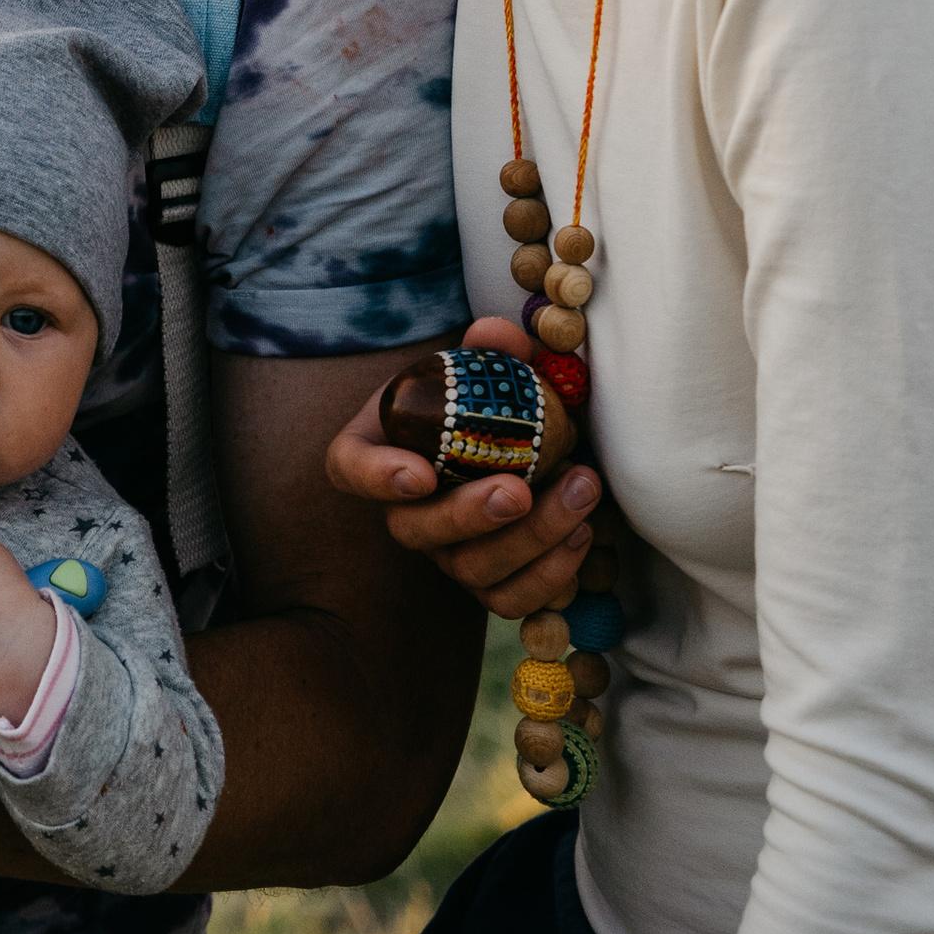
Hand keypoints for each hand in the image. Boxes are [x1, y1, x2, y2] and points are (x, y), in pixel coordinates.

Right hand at [323, 318, 597, 621]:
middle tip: (519, 489)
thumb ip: (488, 348)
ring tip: (580, 490)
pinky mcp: (489, 581)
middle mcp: (405, 510)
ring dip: (531, 539)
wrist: (518, 440)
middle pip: (415, 530)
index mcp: (381, 449)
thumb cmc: (486, 398)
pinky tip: (583, 532)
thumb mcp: (483, 365)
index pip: (350, 467)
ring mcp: (446, 552)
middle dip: (468, 515)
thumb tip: (496, 334)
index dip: (376, 476)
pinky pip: (510, 599)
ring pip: (472, 570)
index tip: (420, 471)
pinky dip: (550, 577)